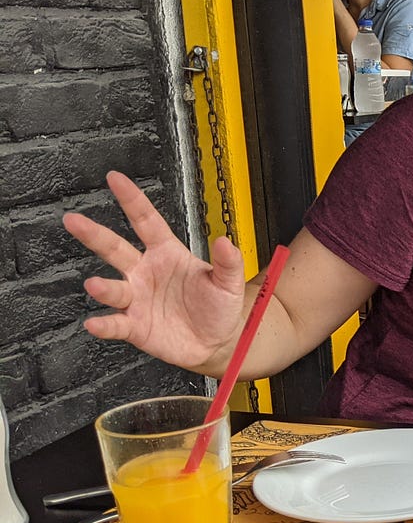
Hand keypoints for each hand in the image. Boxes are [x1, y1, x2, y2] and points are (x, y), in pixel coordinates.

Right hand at [62, 171, 246, 372]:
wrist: (217, 342)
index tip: (115, 179)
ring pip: (114, 288)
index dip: (131, 200)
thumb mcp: (229, 282)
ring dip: (103, 287)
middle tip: (74, 221)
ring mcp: (137, 299)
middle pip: (115, 249)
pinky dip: (104, 325)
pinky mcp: (135, 326)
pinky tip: (95, 324)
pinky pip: (116, 324)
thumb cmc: (219, 307)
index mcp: (166, 254)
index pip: (146, 222)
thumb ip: (228, 262)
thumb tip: (225, 240)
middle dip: (94, 234)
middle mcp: (145, 273)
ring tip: (95, 285)